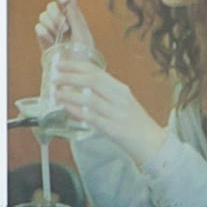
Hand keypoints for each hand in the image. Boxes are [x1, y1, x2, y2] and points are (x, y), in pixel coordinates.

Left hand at [33, 25, 136, 149]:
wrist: (151, 143)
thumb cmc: (134, 123)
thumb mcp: (122, 102)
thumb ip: (104, 94)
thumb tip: (78, 86)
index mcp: (121, 89)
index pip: (97, 71)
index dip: (76, 66)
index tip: (61, 64)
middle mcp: (120, 99)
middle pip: (93, 81)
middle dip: (71, 76)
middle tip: (55, 77)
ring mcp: (117, 114)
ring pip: (90, 99)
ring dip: (70, 94)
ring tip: (57, 93)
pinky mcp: (114, 129)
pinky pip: (92, 117)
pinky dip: (77, 111)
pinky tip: (66, 108)